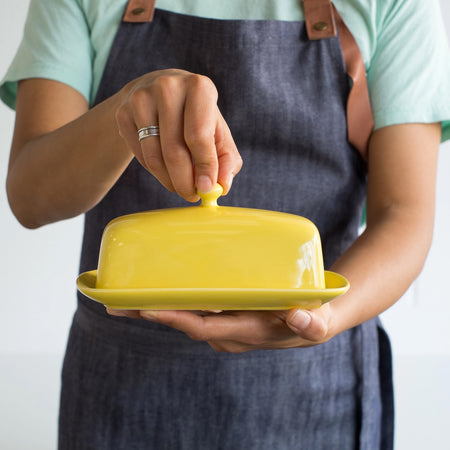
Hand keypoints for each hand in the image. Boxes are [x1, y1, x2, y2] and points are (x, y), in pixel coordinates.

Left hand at [107, 305, 333, 352]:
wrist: (309, 321)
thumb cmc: (311, 319)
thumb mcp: (316, 323)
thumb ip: (311, 323)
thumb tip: (300, 317)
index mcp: (243, 332)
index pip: (201, 327)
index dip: (174, 319)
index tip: (146, 308)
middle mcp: (225, 331)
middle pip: (181, 321)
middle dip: (148, 313)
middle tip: (114, 302)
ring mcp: (221, 322)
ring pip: (182, 314)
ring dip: (153, 306)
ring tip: (123, 293)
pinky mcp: (221, 312)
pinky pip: (191, 306)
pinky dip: (170, 298)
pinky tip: (156, 286)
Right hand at [115, 69, 241, 200]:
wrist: (157, 93)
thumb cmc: (195, 117)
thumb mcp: (218, 132)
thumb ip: (226, 159)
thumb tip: (222, 186)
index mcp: (198, 87)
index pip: (199, 136)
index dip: (204, 166)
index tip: (206, 190)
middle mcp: (168, 87)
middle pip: (174, 150)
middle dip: (185, 181)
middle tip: (191, 196)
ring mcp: (141, 99)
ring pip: (155, 157)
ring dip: (170, 181)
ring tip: (180, 186)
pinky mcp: (123, 113)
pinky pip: (141, 156)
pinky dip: (155, 171)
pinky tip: (165, 169)